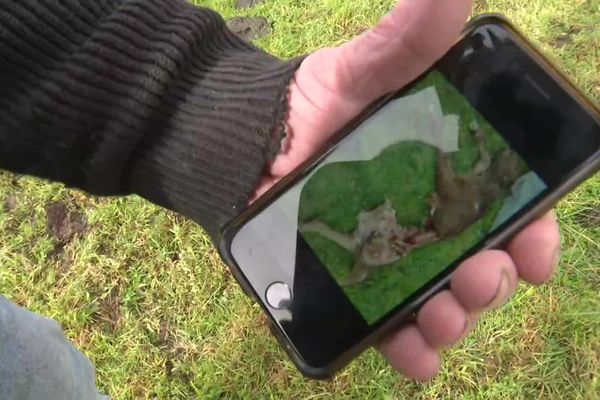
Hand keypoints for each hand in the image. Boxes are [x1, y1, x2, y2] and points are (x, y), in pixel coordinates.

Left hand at [253, 0, 560, 379]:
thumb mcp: (363, 69)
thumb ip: (407, 39)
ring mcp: (389, 260)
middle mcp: (427, 223)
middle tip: (481, 278)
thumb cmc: (312, 106)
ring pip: (440, 303)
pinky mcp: (350, 289)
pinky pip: (387, 328)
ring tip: (443, 316)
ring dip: (454, 319)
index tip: (536, 251)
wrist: (244, 143)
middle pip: (480, 265)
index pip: (507, 210)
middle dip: (491, 280)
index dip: (532, 233)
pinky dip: (407, 348)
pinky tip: (416, 354)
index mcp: (446, 175)